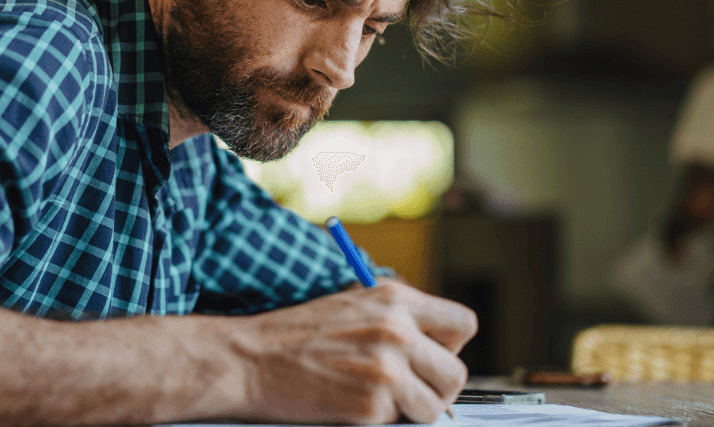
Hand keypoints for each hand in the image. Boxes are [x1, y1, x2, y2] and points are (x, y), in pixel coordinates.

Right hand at [228, 280, 475, 424]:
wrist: (249, 360)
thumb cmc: (296, 335)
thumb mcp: (354, 305)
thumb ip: (397, 318)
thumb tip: (435, 344)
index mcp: (395, 299)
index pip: (464, 324)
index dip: (450, 346)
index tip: (430, 357)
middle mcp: (397, 329)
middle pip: (457, 373)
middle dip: (436, 388)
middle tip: (406, 389)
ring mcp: (386, 368)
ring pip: (435, 406)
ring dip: (412, 410)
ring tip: (377, 398)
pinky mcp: (371, 404)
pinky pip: (399, 422)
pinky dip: (378, 419)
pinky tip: (350, 403)